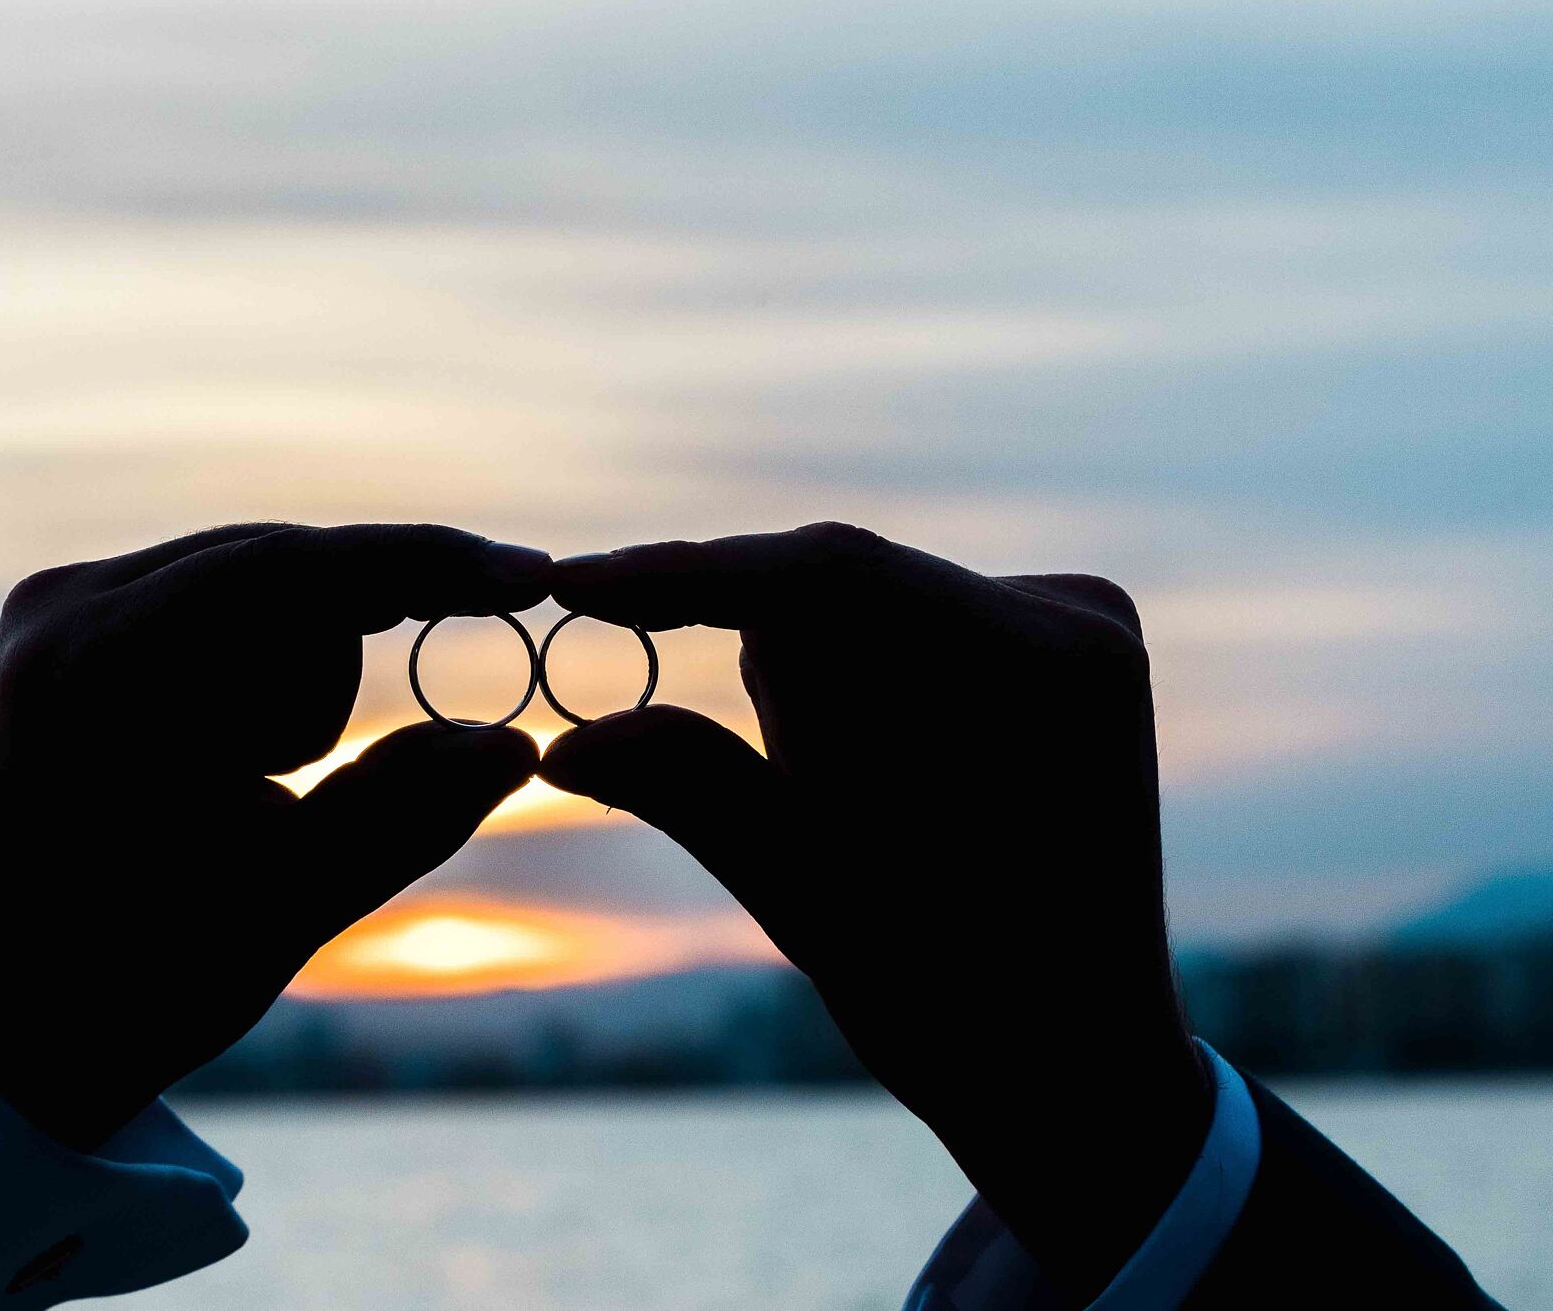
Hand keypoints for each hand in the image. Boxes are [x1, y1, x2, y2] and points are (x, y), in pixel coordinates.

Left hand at [0, 523, 548, 1149]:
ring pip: (260, 579)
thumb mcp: (288, 908)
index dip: (428, 567)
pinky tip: (231, 758)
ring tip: (251, 790)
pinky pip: (219, 596)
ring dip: (300, 675)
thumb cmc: (137, 981)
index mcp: (100, 682)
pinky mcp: (66, 612)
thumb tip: (519, 743)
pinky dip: (262, 665)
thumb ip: (406, 815)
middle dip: (339, 670)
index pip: (294, 576)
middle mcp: (61, 612)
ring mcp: (54, 602)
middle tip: (310, 782)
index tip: (531, 577)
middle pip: (282, 571)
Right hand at [537, 523, 1209, 1298]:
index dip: (688, 576)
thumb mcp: (803, 892)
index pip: (829, 579)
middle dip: (761, 673)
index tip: (577, 584)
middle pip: (845, 587)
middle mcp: (1073, 620)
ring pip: (867, 605)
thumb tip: (563, 740)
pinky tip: (884, 798)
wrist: (1083, 1069)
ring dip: (808, 690)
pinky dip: (854, 693)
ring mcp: (1076, 624)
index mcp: (1037, 674)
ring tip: (850, 826)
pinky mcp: (1056, 646)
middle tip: (752, 788)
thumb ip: (687, 787)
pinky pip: (908, 630)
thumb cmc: (952, 1007)